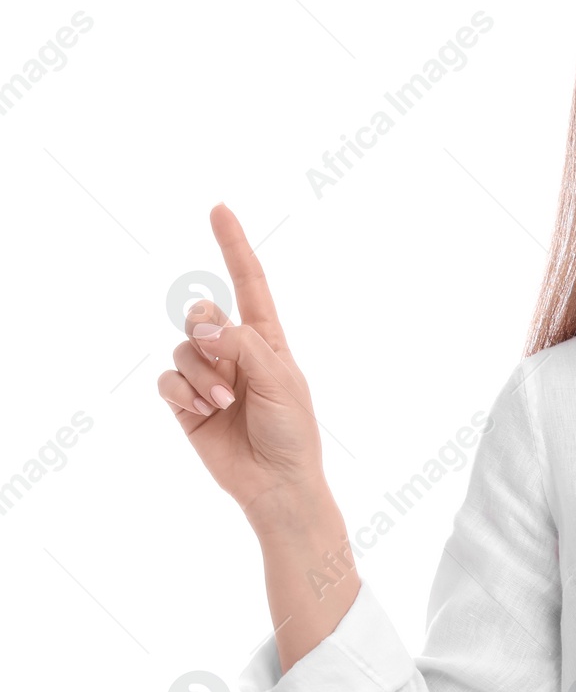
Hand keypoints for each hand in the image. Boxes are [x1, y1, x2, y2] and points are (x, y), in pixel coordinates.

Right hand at [156, 204, 327, 529]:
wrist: (277, 483)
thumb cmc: (292, 431)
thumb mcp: (280, 379)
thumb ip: (243, 344)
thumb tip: (204, 326)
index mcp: (266, 340)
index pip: (248, 284)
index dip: (233, 246)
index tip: (219, 208)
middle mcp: (234, 352)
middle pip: (201, 314)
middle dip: (207, 332)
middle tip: (225, 364)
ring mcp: (208, 377)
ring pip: (182, 348)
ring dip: (201, 374)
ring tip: (223, 403)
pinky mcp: (186, 403)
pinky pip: (167, 379)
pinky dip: (182, 392)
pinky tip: (202, 412)